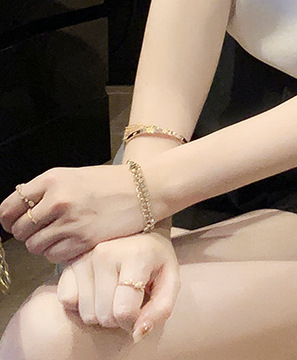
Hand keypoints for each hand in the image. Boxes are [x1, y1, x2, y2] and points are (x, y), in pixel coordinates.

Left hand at [0, 165, 150, 263]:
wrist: (147, 188)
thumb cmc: (111, 182)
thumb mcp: (75, 177)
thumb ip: (47, 191)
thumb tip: (20, 210)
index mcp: (53, 179)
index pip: (9, 207)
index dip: (8, 220)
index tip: (14, 223)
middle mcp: (57, 200)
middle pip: (20, 230)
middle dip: (28, 233)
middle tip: (44, 229)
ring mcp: (69, 221)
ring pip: (34, 246)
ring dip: (43, 244)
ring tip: (61, 235)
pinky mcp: (82, 240)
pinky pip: (52, 256)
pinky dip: (57, 253)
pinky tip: (72, 241)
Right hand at [57, 231, 179, 342]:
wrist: (137, 229)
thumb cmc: (155, 258)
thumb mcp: (170, 278)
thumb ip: (162, 308)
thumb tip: (137, 334)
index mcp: (135, 255)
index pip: (123, 311)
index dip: (133, 320)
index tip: (140, 309)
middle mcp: (104, 253)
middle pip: (104, 316)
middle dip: (118, 318)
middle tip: (128, 299)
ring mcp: (83, 257)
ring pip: (86, 314)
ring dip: (101, 312)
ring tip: (114, 292)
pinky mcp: (68, 263)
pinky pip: (67, 301)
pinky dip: (82, 303)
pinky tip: (97, 288)